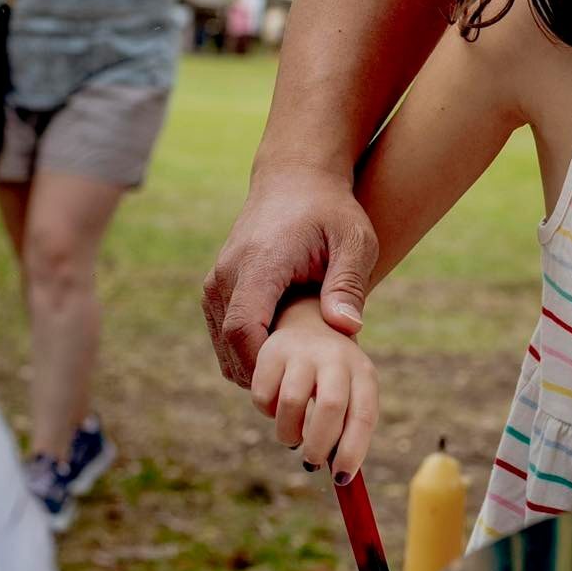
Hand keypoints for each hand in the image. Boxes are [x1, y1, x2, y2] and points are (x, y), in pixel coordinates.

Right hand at [203, 166, 378, 385]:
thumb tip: (348, 330)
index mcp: (259, 263)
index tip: (298, 383)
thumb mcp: (354, 239)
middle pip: (229, 345)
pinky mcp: (217, 285)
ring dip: (254, 365)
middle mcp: (227, 273)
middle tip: (304, 393)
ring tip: (296, 375)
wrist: (296, 177)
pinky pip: (223, 332)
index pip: (243, 329)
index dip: (265, 365)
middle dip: (263, 374)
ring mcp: (217, 280)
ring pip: (222, 343)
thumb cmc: (331, 208)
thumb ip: (349, 283)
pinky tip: (284, 355)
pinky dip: (246, 351)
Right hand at [250, 300, 379, 477]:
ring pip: (293, 403)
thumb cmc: (334, 373)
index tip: (342, 478)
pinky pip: (264, 396)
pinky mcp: (271, 351)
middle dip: (319, 445)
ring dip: (289, 432)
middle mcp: (337, 357)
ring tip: (291, 436)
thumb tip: (341, 479)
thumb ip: (348, 429)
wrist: (308, 317)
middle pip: (331, 408)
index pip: (364, 414)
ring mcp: (303, 351)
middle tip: (311, 462)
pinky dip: (266, 412)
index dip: (353, 450)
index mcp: (363, 371)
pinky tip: (275, 408)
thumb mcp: (350, 394)